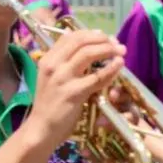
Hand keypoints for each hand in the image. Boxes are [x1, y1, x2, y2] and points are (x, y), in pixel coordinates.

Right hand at [25, 29, 125, 149]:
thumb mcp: (50, 77)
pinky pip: (97, 77)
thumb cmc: (48, 104)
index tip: (105, 37)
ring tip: (121, 52)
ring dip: (108, 50)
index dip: (90, 34)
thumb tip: (76, 38)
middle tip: (116, 44)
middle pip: (81, 42)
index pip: (70, 37)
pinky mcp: (74, 93)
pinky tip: (118, 66)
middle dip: (102, 39)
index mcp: (48, 59)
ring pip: (89, 54)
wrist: (41, 128)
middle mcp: (53, 65)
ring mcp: (63, 78)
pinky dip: (111, 69)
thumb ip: (62, 60)